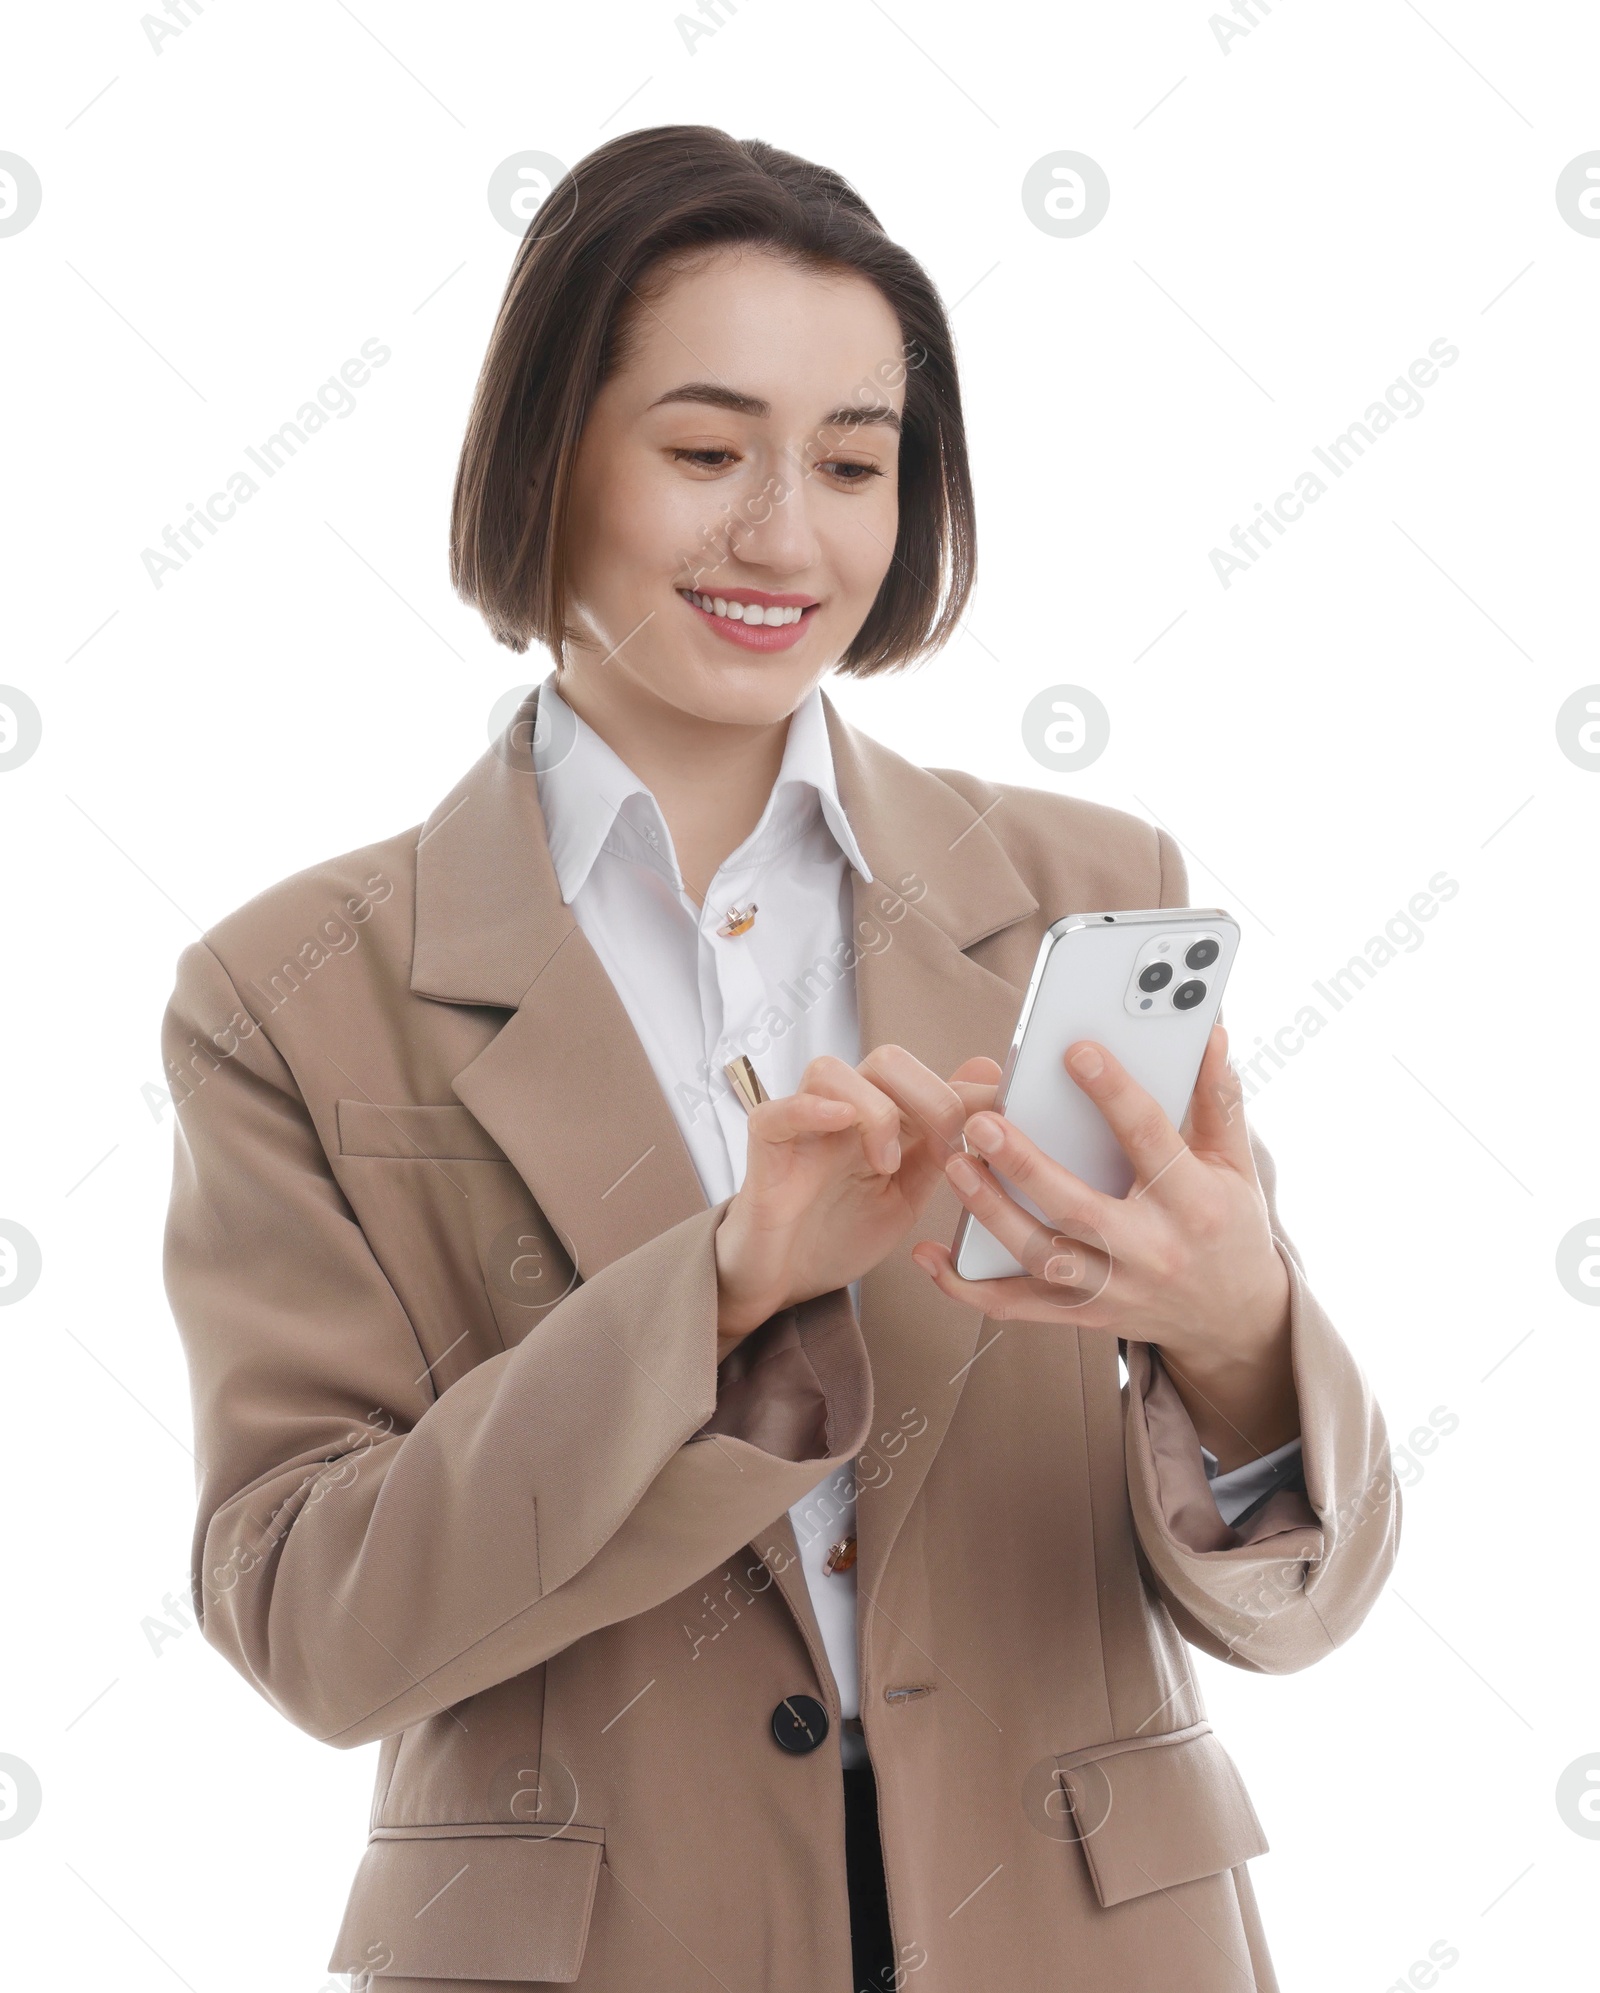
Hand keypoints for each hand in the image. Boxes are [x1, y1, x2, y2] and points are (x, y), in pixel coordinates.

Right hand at [713, 1046, 995, 1353]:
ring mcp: (802, 1126)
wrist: (783, 1283)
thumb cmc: (838, 1233)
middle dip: (930, 1097)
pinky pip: (777, 1111)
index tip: (1002, 1113)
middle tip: (947, 1148)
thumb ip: (944, 1144)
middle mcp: (842, 1112)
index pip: (927, 1078)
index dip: (968, 1092)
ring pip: (833, 1072)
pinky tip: (840, 1121)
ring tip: (886, 1164)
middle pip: (887, 1062)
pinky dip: (809, 1108)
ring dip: (875, 1112)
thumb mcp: (908, 1193)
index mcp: (881, 1119)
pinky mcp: (766, 1150)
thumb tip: (988, 1084)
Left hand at [909, 1023, 1297, 1468]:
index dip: (1114, 1093)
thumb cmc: (1228, 1225)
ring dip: (992, 1213)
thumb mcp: (1236, 1163)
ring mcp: (1113, 1287)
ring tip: (955, 1165)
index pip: (1150, 1139)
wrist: (1232, 1320)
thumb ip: (1217, 1096)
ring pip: (1041, 1254)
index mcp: (1192, 1202)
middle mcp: (1150, 1250)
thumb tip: (1208, 1029)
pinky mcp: (1083, 1313)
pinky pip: (1018, 1306)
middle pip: (1078, 1207)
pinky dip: (969, 1287)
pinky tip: (931, 1257)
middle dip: (1024, 1164)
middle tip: (981, 1122)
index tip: (1077, 1051)